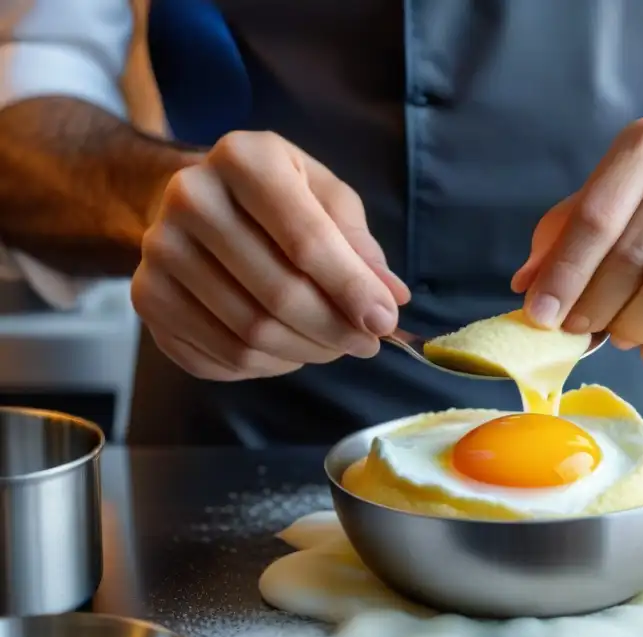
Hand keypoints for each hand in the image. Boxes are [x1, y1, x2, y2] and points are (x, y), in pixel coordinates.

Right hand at [131, 131, 408, 380]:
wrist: (195, 200)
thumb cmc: (276, 199)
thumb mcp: (325, 198)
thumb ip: (360, 244)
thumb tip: (390, 296)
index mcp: (244, 159)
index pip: (306, 240)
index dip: (352, 289)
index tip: (385, 322)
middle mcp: (191, 198)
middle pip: (278, 294)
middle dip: (334, 330)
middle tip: (366, 343)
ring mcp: (159, 250)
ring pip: (249, 334)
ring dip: (305, 351)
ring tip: (331, 345)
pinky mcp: (147, 297)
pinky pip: (220, 356)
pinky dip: (267, 366)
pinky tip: (287, 349)